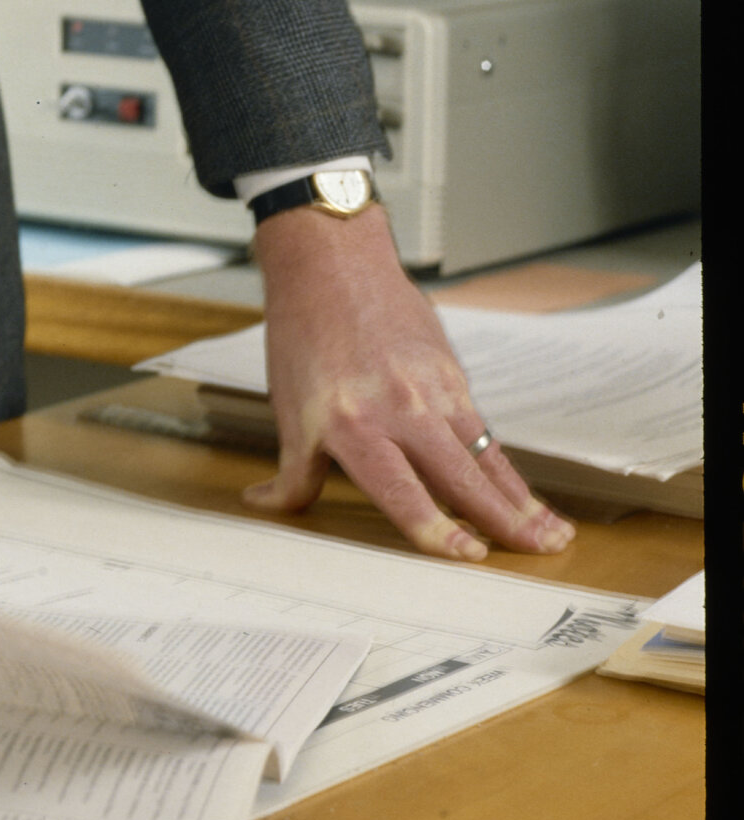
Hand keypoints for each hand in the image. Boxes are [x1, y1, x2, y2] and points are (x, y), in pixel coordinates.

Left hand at [244, 202, 574, 561]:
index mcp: (352, 424)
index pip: (401, 489)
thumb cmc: (304, 334)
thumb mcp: (290, 408)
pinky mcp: (451, 374)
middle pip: (460, 476)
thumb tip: (267, 505)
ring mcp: (431, 390)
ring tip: (553, 534)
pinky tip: (523, 491)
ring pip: (483, 455)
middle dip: (504, 521)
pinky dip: (504, 465)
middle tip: (541, 553)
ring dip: (520, 499)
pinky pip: (482, 429)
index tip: (468, 555)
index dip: (435, 528)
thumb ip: (293, 470)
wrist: (331, 264)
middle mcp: (399, 409)